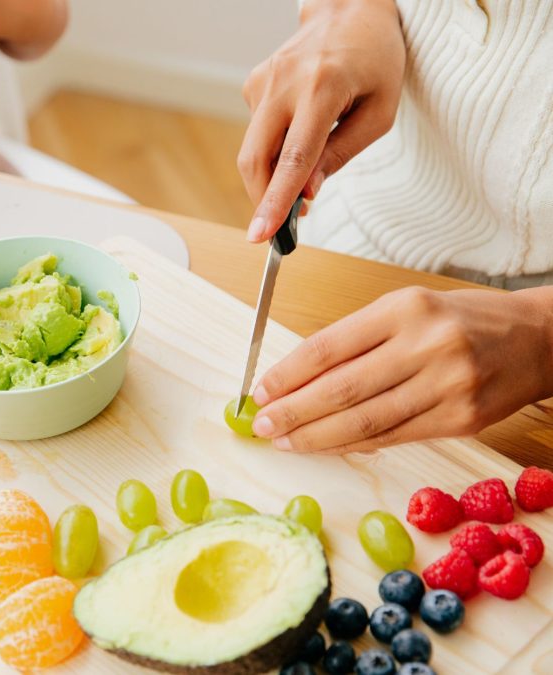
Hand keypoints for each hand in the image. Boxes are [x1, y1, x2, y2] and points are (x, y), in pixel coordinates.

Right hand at [239, 0, 404, 240]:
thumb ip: (342, 154)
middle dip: (264, 199)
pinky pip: (258, 132)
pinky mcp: (253, 84)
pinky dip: (274, 147)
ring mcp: (263, 81)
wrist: (353, 11)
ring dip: (273, 174)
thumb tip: (306, 192)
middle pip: (256, 159)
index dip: (276, 200)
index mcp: (323, 87)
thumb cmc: (376, 62)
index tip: (260, 234)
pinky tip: (300, 128)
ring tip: (305, 169)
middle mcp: (284, 82)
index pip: (293, 158)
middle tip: (281, 226)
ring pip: (253, 150)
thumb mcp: (380, 113)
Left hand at [249, 287, 552, 452]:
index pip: (328, 347)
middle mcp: (427, 346)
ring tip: (285, 441)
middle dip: (293, 412)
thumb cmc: (462, 320)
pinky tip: (327, 446)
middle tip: (261, 425)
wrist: (537, 339)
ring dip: (316, 437)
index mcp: (405, 310)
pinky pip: (393, 438)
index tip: (259, 390)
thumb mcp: (406, 309)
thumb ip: (356, 341)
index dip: (287, 374)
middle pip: (341, 389)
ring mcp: (447, 387)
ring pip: (365, 421)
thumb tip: (297, 379)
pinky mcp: (461, 421)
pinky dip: (354, 445)